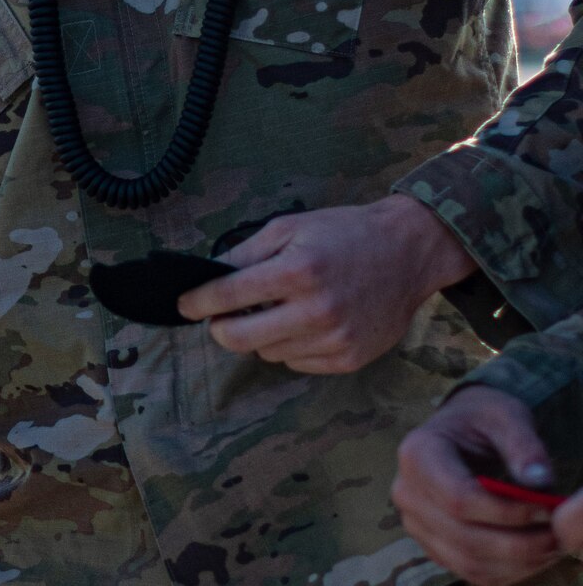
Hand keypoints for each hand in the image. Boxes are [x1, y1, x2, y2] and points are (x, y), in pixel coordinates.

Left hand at [178, 195, 475, 372]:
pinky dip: (287, 347)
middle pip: (240, 338)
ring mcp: (336, 339)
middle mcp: (317, 310)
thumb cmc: (344, 234)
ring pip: (267, 353)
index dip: (197, 302)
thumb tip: (208, 277)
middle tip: (218, 317)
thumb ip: (245, 254)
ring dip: (258, 336)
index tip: (184, 305)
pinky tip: (300, 323)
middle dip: (219, 328)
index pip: (228, 296)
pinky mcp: (350, 359)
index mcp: (298, 271)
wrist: (408, 253)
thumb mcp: (289, 228)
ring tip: (275, 310)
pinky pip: (296, 363)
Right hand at [392, 385, 562, 584]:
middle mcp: (407, 491)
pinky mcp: (431, 542)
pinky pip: (470, 571)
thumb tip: (539, 480)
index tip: (546, 509)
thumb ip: (523, 445)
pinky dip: (507, 571)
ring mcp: (415, 521)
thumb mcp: (504, 417)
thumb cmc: (482, 421)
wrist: (460, 432)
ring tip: (550, 545)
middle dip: (519, 544)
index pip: (458, 499)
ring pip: (468, 561)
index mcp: (417, 453)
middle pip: (464, 537)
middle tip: (559, 536)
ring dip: (516, 562)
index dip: (506, 513)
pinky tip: (532, 554)